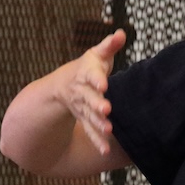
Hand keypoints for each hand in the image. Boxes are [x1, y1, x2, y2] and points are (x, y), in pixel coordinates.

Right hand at [62, 29, 127, 154]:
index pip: (91, 76)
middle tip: (106, 110)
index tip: (103, 84)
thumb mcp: (96, 54)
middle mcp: (82, 92)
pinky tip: (104, 150)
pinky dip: (96, 141)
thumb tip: (122, 33)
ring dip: (97, 124)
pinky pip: (90, 131)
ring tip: (108, 130)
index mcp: (86, 74)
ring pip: (89, 116)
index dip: (97, 79)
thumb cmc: (87, 68)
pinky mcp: (85, 120)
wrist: (63, 87)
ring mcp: (83, 108)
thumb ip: (109, 46)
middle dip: (97, 104)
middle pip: (89, 98)